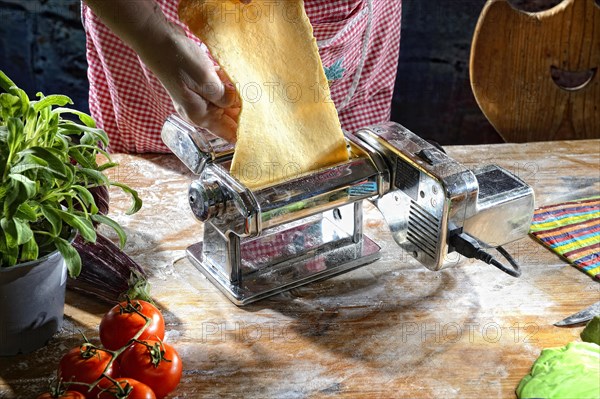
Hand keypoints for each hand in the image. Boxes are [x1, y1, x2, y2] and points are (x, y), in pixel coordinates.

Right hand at [83, 0, 251, 141]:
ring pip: (227, 106)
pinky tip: (233, 79)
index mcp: (200, 116)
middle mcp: (200, 111)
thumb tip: (236, 104)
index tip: (264, 131)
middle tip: (265, 108)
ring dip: (239, 99)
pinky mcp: (200, 87)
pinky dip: (229, 88)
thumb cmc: (178, 60)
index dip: (246, 134)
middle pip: (230, 120)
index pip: (228, 134)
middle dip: (246, 115)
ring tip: (253, 92)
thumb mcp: (205, 80)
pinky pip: (221, 92)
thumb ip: (223, 96)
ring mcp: (199, 99)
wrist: (157, 39)